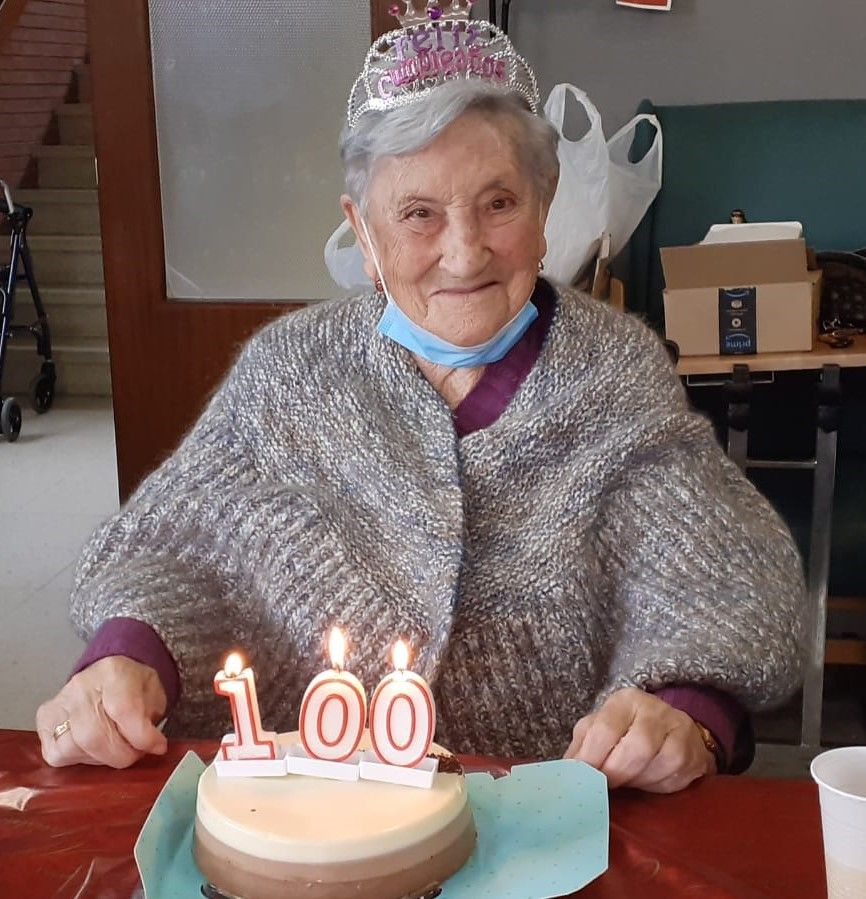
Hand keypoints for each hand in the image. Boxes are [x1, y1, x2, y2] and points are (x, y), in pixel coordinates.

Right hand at [36, 656, 167, 768]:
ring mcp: (59, 703)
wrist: (109, 674)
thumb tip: (152, 746)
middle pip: (95, 734)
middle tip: (137, 752)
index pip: (124, 710)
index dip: (142, 736)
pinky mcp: (45, 721)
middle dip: (122, 754)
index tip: (158, 746)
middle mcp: (81, 686)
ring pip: (75, 748)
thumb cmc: (132, 685)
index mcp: (113, 671)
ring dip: (102, 758)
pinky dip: (79, 759)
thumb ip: (153, 716)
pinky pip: (57, 754)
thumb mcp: (154, 691)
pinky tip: (94, 749)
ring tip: (116, 748)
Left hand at [564, 687, 715, 792]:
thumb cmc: (625, 733)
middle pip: (635, 747)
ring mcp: (677, 727)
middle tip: (604, 787)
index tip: (583, 779)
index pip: (605, 729)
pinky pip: (674, 773)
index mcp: (624, 701)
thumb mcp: (598, 731)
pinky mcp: (694, 751)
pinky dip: (657, 784)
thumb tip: (565, 772)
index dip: (592, 759)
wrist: (671, 732)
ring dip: (637, 780)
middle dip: (616, 773)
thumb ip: (581, 748)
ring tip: (626, 784)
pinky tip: (648, 783)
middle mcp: (653, 708)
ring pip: (657, 761)